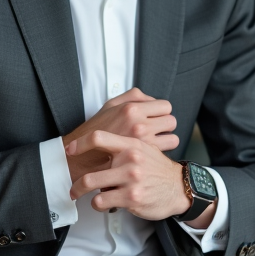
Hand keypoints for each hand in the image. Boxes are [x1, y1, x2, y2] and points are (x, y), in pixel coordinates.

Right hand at [62, 88, 178, 183]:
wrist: (82, 156)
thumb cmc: (96, 130)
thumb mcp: (111, 106)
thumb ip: (133, 97)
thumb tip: (151, 99)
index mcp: (132, 108)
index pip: (165, 106)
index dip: (161, 112)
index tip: (156, 118)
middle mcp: (139, 124)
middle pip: (171, 121)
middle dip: (165, 126)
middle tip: (156, 131)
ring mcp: (143, 142)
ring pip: (172, 138)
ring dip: (166, 140)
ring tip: (155, 143)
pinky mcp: (143, 158)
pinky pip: (165, 152)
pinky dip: (161, 153)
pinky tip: (151, 153)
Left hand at [67, 132, 190, 220]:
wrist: (179, 186)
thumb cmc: (156, 168)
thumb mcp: (143, 148)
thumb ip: (122, 144)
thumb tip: (95, 143)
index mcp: (131, 144)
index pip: (99, 138)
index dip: (80, 144)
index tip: (69, 150)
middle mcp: (131, 159)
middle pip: (90, 173)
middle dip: (77, 185)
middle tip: (74, 189)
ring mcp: (131, 179)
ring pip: (93, 188)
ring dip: (88, 196)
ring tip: (91, 197)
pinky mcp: (132, 197)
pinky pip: (101, 202)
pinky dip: (100, 204)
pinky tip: (108, 202)